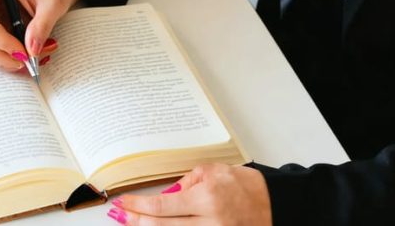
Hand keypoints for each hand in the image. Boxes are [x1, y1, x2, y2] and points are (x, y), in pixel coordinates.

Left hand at [107, 164, 271, 225]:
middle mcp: (209, 222)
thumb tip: (165, 193)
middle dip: (136, 222)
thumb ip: (186, 181)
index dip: (138, 206)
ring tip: (132, 223)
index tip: (123, 203)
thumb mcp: (214, 172)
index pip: (162, 206)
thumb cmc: (246, 186)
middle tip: (120, 216)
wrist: (274, 205)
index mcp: (206, 199)